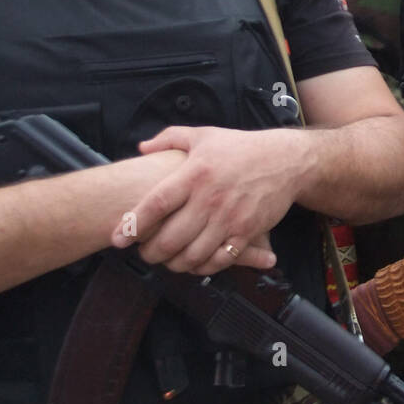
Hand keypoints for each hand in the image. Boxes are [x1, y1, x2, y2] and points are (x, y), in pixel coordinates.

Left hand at [113, 126, 307, 274]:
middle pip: (171, 237)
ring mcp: (229, 218)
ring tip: (168, 260)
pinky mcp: (246, 232)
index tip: (118, 238)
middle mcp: (210, 198)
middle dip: (151, 252)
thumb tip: (141, 148)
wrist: (285, 161)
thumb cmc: (241, 148)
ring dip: (174, 264)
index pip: (157, 203)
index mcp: (195, 173)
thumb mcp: (204, 135)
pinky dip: (202, 267)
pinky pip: (219, 260)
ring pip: (193, 254)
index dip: (134, 223)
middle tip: (145, 252)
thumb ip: (169, 138)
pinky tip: (195, 263)